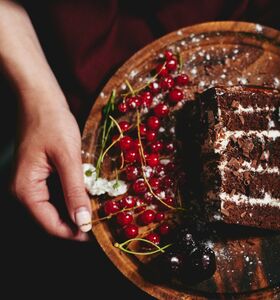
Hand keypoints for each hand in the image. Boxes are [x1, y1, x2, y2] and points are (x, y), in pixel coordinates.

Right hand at [11, 91, 91, 240]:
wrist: (41, 98)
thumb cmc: (52, 123)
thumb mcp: (68, 157)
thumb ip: (75, 191)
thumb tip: (83, 222)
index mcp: (26, 190)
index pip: (51, 225)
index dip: (76, 232)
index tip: (100, 234)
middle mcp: (25, 191)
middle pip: (54, 219)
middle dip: (79, 221)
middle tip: (105, 220)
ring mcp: (32, 184)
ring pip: (57, 208)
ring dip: (78, 209)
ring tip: (102, 208)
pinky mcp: (41, 176)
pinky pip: (58, 194)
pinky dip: (74, 196)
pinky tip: (91, 193)